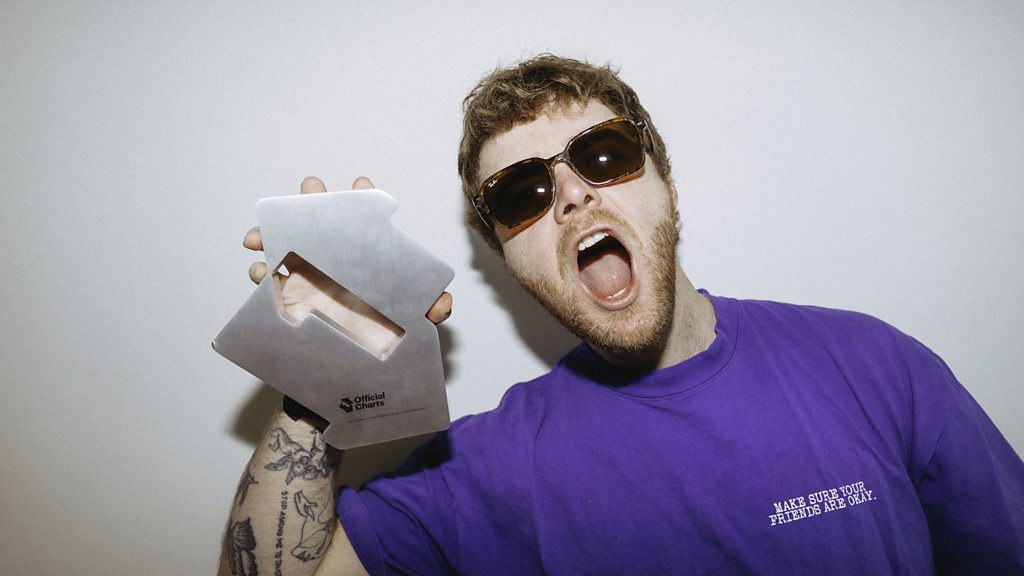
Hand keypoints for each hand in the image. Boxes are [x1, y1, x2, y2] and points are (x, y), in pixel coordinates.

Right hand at [243, 176, 452, 355]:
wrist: (357, 367)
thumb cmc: (387, 331)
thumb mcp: (414, 320)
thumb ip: (430, 309)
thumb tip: (441, 304)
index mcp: (366, 252)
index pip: (366, 217)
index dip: (363, 197)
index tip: (360, 184)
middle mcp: (335, 257)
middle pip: (321, 218)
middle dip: (312, 198)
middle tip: (310, 188)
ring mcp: (309, 274)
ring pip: (286, 243)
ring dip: (273, 233)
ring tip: (263, 236)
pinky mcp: (288, 296)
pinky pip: (270, 281)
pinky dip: (262, 274)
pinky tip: (261, 274)